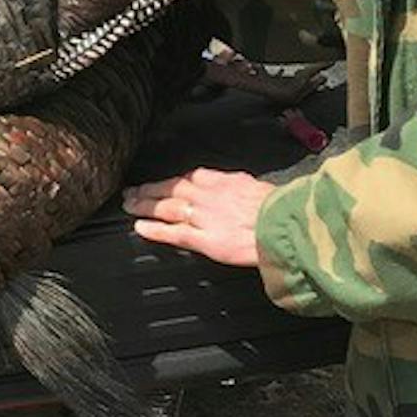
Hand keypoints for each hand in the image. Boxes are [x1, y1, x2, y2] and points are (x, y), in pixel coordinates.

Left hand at [121, 168, 273, 266]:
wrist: (288, 226)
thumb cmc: (282, 210)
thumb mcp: (261, 187)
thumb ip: (243, 188)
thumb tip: (243, 190)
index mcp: (224, 181)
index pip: (191, 177)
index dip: (173, 181)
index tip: (163, 183)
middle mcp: (209, 196)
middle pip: (171, 188)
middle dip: (150, 189)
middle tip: (132, 190)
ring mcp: (204, 217)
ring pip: (167, 207)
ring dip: (145, 205)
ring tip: (129, 205)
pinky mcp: (205, 239)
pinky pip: (174, 233)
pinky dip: (155, 230)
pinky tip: (140, 228)